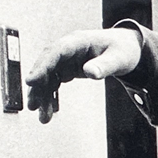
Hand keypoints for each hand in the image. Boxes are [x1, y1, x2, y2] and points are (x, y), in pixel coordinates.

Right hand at [25, 27, 142, 120]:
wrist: (126, 47)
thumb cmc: (123, 49)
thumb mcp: (118, 58)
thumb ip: (105, 65)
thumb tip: (90, 72)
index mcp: (78, 41)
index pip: (55, 52)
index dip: (42, 66)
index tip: (31, 80)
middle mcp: (68, 49)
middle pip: (47, 66)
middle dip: (38, 86)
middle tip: (32, 105)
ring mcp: (66, 59)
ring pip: (48, 77)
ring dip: (43, 95)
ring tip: (43, 116)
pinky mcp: (67, 68)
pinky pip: (54, 82)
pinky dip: (51, 96)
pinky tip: (49, 110)